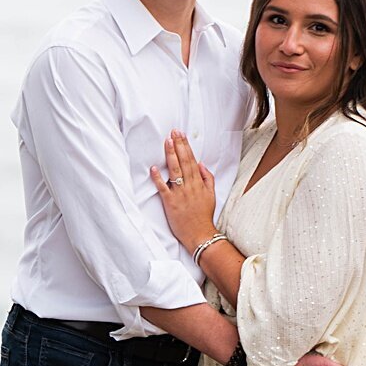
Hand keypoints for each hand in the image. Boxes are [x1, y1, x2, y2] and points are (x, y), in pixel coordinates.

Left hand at [150, 129, 216, 252]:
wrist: (200, 234)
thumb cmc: (204, 215)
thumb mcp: (211, 195)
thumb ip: (208, 178)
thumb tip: (201, 164)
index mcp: (199, 183)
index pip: (192, 160)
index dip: (186, 146)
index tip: (181, 135)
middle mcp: (190, 186)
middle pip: (184, 161)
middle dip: (178, 145)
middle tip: (173, 131)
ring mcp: (180, 194)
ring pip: (175, 170)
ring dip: (170, 155)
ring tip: (166, 142)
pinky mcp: (170, 203)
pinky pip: (163, 188)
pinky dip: (158, 178)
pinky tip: (154, 168)